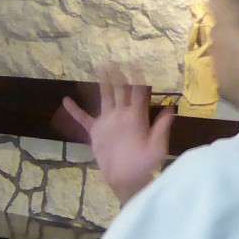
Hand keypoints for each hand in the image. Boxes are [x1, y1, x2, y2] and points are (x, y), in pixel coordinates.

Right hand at [59, 66, 173, 203]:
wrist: (127, 179)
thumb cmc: (144, 164)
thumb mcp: (156, 148)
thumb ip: (161, 129)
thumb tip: (171, 108)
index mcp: (137, 117)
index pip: (137, 93)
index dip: (137, 78)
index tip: (135, 63)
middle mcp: (122, 115)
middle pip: (120, 90)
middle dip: (118, 75)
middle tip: (113, 60)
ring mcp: (109, 122)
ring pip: (105, 97)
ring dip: (102, 83)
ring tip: (99, 68)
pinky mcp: (96, 132)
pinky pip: (84, 119)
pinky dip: (75, 111)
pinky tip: (66, 101)